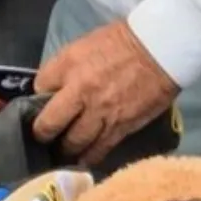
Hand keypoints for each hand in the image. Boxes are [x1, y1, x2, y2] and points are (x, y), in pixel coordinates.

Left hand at [33, 19, 178, 167]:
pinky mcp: (120, 127)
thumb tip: (57, 86)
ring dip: (66, 148)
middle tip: (44, 136)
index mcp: (68, 64)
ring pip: (73, 142)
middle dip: (43, 132)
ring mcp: (99, 112)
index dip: (39, 96)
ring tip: (64, 151)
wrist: (160, 49)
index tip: (43, 102)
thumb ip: (68, 67)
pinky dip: (89, 157)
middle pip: (49, 123)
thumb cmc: (124, 40)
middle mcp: (79, 91)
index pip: (39, 87)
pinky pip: (98, 149)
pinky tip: (84, 160)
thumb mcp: (86, 45)